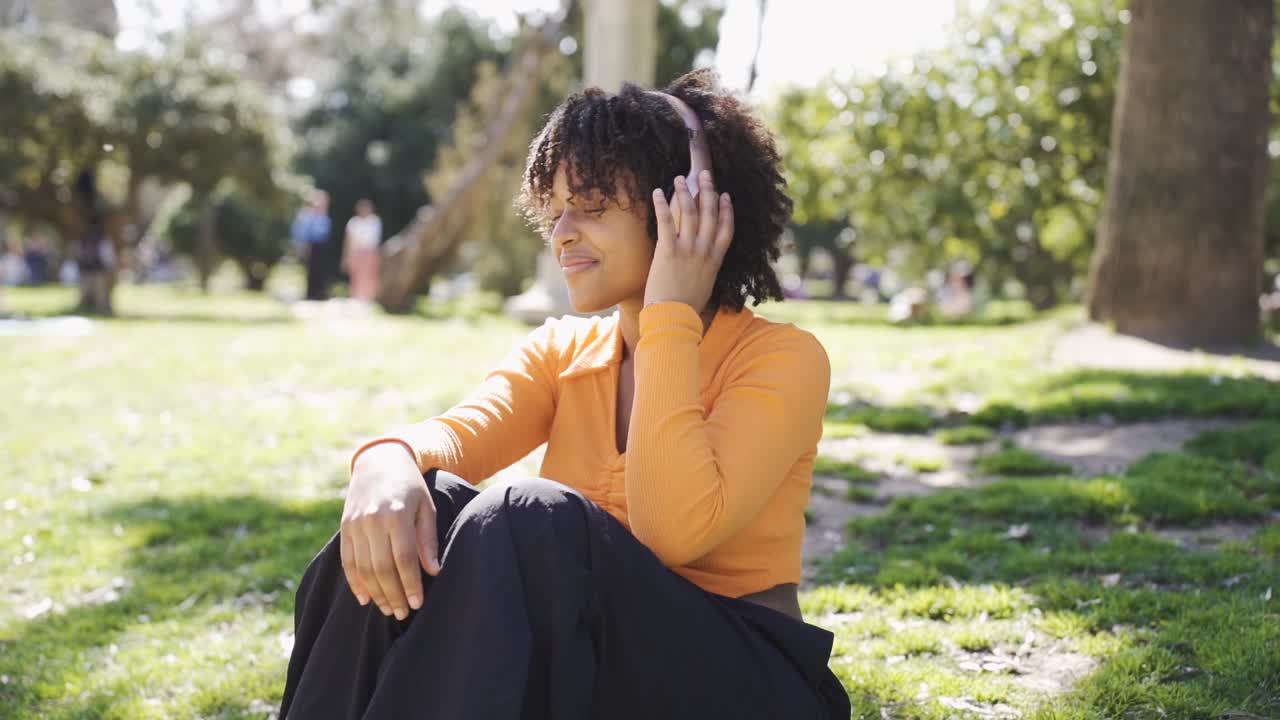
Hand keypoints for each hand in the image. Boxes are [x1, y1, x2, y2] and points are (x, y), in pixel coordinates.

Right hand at [341, 443, 440, 619]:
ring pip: (363, 568)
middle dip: (393, 595)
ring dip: (376, 593)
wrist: (379, 462)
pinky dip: (355, 582)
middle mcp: (372, 520)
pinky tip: (365, 598)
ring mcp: (355, 525)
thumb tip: (433, 571)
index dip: (411, 584)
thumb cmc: (410, 487)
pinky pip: (347, 561)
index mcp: (397, 515)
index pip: (404, 559)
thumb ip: (427, 539)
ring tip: (388, 610)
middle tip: (402, 613)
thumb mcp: (426, 507)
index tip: (417, 603)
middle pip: (382, 568)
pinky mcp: (345, 528)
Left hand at [644, 170, 733, 311]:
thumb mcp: (705, 286)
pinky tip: (659, 191)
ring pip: (689, 212)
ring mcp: (687, 249)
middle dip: (708, 191)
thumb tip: (703, 263)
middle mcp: (704, 250)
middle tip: (704, 175)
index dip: (726, 209)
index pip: (726, 228)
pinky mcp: (668, 251)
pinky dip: (662, 204)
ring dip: (685, 192)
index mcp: (715, 259)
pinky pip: (666, 221)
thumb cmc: (687, 306)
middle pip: (710, 213)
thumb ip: (705, 269)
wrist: (673, 317)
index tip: (724, 195)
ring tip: (679, 178)